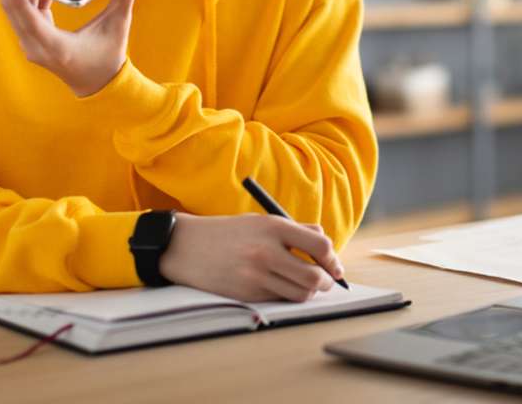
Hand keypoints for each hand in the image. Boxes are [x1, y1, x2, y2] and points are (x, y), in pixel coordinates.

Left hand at [0, 0, 142, 96]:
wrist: (100, 85)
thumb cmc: (109, 57)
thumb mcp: (118, 23)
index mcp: (52, 44)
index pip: (20, 8)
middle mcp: (34, 46)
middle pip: (10, 3)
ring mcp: (30, 45)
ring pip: (14, 7)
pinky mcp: (33, 40)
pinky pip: (23, 13)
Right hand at [159, 213, 345, 301]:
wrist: (186, 246)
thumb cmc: (228, 233)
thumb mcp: (261, 221)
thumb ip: (294, 230)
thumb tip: (324, 242)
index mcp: (274, 227)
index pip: (320, 245)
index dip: (333, 259)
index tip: (334, 265)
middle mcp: (266, 251)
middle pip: (315, 277)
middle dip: (326, 282)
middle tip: (325, 281)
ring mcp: (256, 275)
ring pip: (300, 294)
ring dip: (309, 292)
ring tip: (305, 285)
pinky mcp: (246, 294)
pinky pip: (279, 300)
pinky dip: (287, 296)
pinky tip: (281, 286)